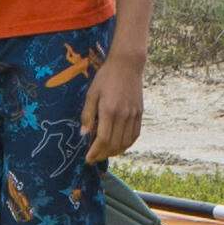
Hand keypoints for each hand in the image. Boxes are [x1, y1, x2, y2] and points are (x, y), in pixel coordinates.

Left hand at [88, 45, 148, 163]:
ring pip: (126, 143)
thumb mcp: (91, 94)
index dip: (95, 152)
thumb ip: (88, 115)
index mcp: (109, 110)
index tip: (88, 159)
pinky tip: (118, 146)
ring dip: (115, 152)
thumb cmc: (106, 77)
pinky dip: (126, 145)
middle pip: (115, 144)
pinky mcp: (140, 114)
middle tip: (94, 157)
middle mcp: (123, 115)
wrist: (127, 65)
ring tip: (104, 153)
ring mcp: (134, 115)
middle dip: (103, 155)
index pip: (103, 139)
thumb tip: (84, 134)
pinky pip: (135, 135)